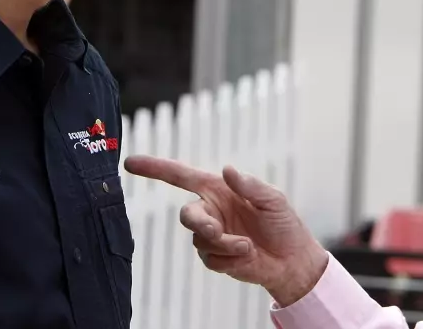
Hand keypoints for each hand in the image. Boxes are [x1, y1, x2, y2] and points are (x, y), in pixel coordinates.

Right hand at [123, 156, 329, 306]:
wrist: (292, 260)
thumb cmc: (283, 224)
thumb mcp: (272, 198)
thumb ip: (249, 185)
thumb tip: (227, 169)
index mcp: (219, 190)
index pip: (181, 176)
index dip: (155, 168)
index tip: (131, 162)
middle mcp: (211, 210)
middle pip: (186, 214)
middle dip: (198, 222)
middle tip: (215, 230)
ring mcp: (211, 235)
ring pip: (199, 239)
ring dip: (224, 242)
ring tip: (247, 244)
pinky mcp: (216, 257)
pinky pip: (211, 258)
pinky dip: (230, 256)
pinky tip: (247, 254)